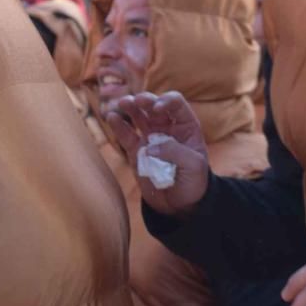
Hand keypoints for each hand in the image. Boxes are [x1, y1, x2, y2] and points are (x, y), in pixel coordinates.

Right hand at [106, 91, 209, 215]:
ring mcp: (150, 138)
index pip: (175, 104)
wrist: (181, 204)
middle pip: (153, 105)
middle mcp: (166, 127)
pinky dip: (118, 125)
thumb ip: (174, 152)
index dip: (166, 101)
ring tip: (122, 103)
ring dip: (130, 106)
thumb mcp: (194, 166)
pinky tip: (111, 117)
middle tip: (137, 101)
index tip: (157, 109)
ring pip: (138, 116)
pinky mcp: (136, 151)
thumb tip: (149, 147)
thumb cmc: (194, 182)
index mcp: (185, 126)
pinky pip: (126, 135)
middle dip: (145, 100)